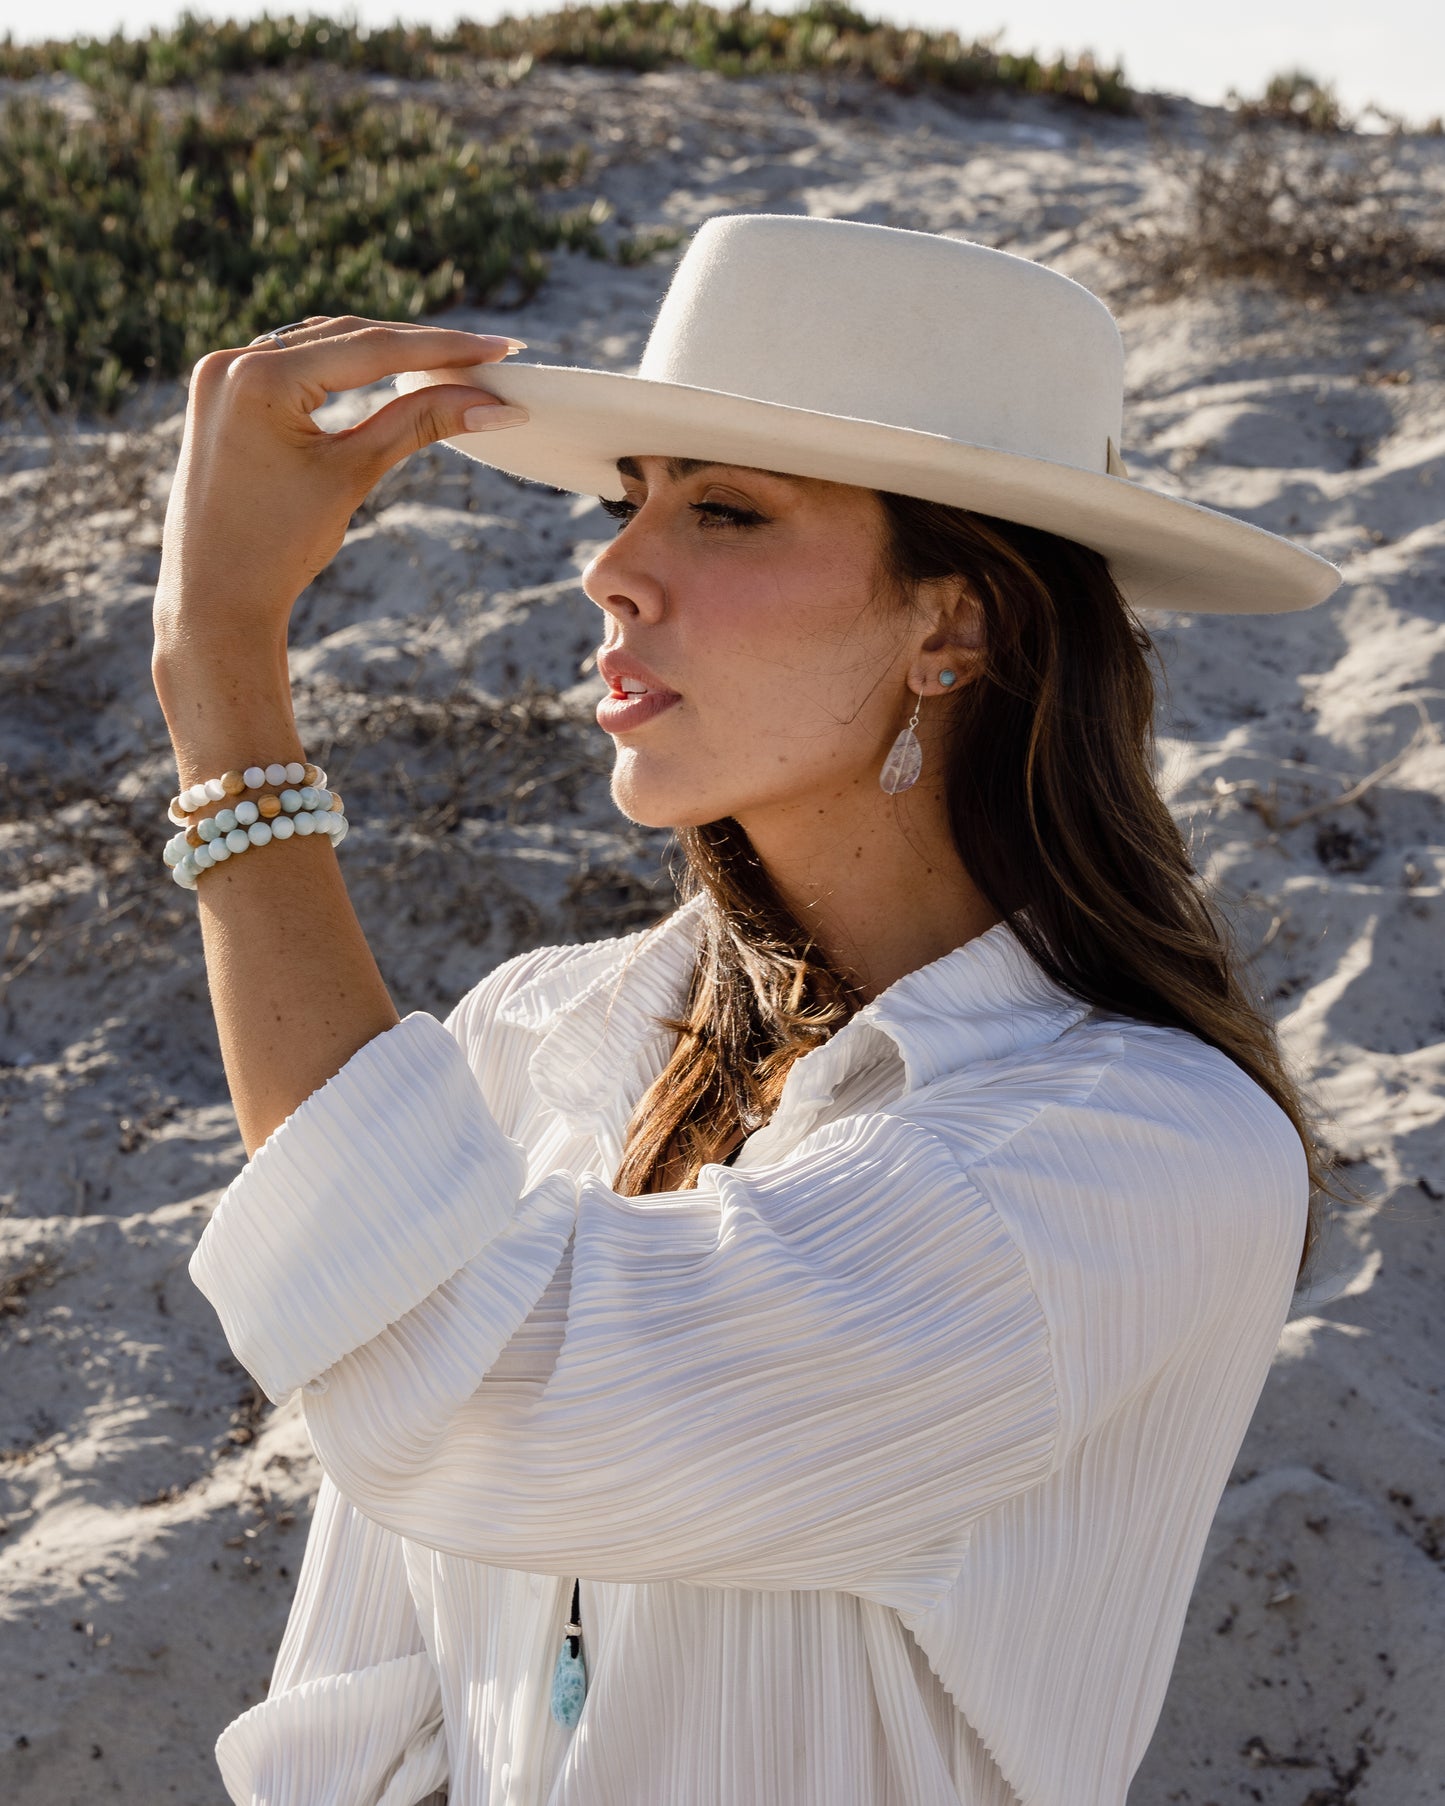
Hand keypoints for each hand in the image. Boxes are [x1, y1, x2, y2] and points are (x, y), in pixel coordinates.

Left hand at [153, 314, 526, 656]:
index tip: (499, 349)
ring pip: (322, 345)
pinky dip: (342, 365)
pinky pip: (295, 363)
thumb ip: (419, 425)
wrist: (213, 596)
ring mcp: (221, 374)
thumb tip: (493, 405)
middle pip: (348, 337)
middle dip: (418, 347)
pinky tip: (385, 369)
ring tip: (447, 362)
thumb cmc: (278, 546)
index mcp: (259, 379)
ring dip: (382, 351)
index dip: (443, 349)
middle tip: (485, 355)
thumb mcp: (353, 475)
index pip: (371, 349)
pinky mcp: (222, 392)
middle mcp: (232, 362)